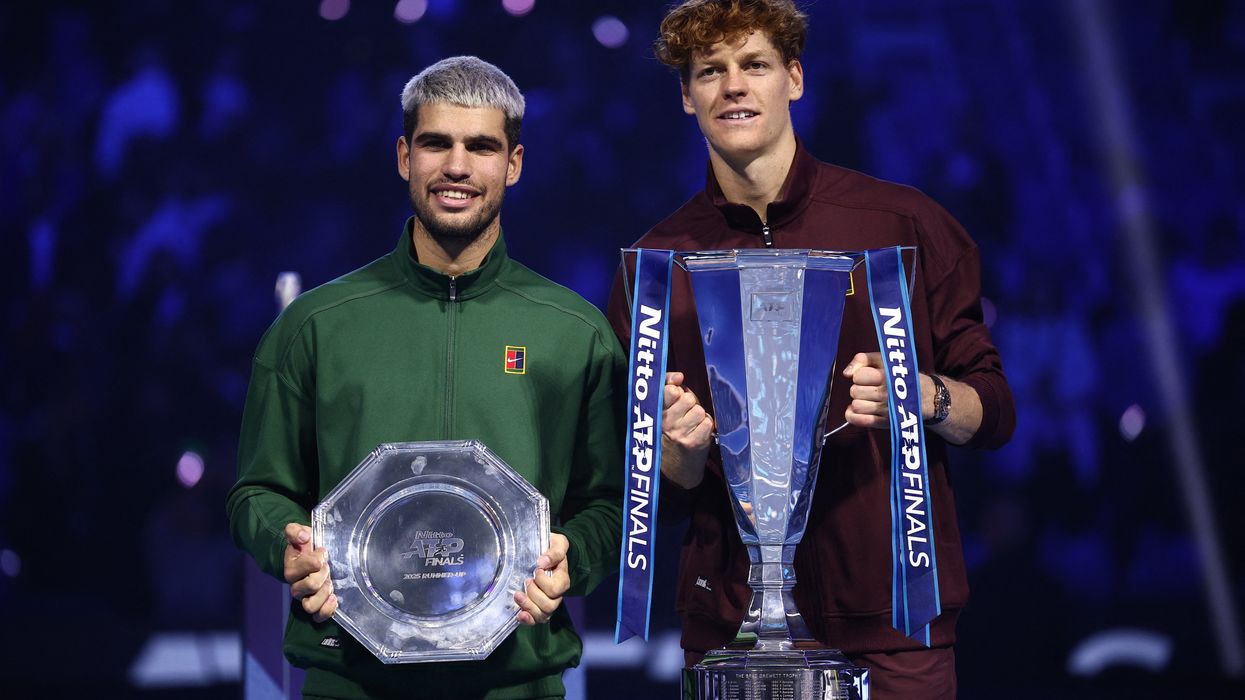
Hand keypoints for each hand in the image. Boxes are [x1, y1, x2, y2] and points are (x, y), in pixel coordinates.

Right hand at [283, 523, 336, 622]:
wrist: (305, 558)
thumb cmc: (303, 546)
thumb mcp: (298, 533)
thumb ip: (295, 531)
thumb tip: (304, 537)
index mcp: (291, 568)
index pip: (309, 565)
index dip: (319, 557)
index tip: (321, 551)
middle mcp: (296, 586)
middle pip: (311, 585)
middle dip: (324, 573)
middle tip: (327, 566)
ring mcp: (305, 597)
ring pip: (311, 605)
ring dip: (324, 593)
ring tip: (330, 583)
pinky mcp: (315, 606)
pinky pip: (318, 617)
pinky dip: (327, 610)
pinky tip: (334, 598)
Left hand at [515, 533, 569, 624]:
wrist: (545, 552)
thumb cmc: (551, 548)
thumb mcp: (558, 543)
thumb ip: (554, 551)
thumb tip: (542, 562)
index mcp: (562, 580)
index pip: (555, 589)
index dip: (543, 582)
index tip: (536, 569)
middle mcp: (557, 595)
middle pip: (549, 605)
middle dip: (533, 594)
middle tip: (526, 581)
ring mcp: (547, 603)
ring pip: (542, 615)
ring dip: (528, 606)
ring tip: (517, 595)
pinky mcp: (536, 607)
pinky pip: (535, 620)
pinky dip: (527, 619)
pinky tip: (519, 614)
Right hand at [661, 372, 714, 488]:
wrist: (675, 470)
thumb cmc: (670, 434)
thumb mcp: (662, 411)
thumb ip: (667, 387)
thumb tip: (678, 376)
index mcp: (656, 413)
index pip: (668, 390)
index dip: (675, 389)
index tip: (675, 393)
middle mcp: (666, 424)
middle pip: (687, 398)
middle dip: (689, 403)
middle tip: (684, 414)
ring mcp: (680, 434)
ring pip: (699, 410)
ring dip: (698, 416)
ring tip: (691, 425)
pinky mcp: (694, 443)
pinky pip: (707, 422)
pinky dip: (706, 426)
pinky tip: (698, 433)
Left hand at [843, 352, 895, 428]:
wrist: (927, 396)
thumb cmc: (901, 376)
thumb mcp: (885, 360)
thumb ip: (862, 359)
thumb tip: (846, 373)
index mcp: (887, 376)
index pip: (858, 376)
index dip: (859, 376)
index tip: (868, 377)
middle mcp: (887, 393)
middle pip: (855, 392)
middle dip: (858, 389)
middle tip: (869, 388)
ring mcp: (887, 410)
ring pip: (856, 406)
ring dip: (858, 402)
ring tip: (868, 399)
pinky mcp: (885, 423)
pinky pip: (859, 420)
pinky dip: (853, 416)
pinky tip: (857, 410)